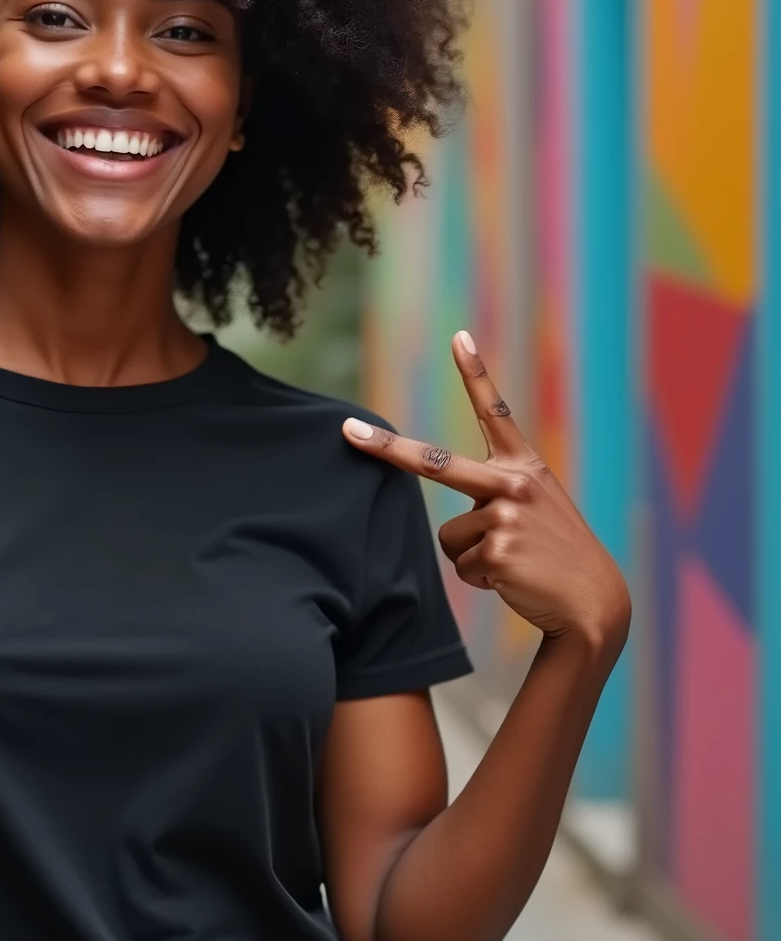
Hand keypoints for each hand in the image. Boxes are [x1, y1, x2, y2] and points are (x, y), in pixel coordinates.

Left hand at [342, 330, 629, 654]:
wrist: (593, 603)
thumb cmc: (556, 556)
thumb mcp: (535, 510)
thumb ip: (498, 495)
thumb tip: (450, 519)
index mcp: (525, 466)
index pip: (498, 412)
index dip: (478, 373)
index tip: (459, 337)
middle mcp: (514, 482)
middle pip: (435, 462)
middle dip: (387, 448)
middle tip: (347, 431)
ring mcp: (506, 515)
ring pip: (450, 536)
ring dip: (473, 556)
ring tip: (513, 562)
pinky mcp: (498, 550)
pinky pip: (463, 565)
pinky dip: (482, 578)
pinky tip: (514, 579)